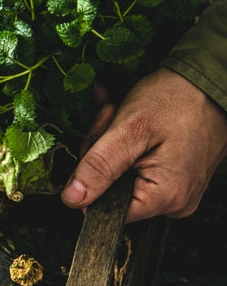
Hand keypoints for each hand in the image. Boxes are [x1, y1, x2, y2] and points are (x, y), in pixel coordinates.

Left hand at [61, 67, 226, 222]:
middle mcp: (174, 201)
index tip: (97, 143)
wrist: (212, 77)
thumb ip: (99, 167)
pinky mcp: (174, 174)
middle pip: (110, 190)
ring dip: (109, 141)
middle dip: (100, 151)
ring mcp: (176, 188)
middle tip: (109, 119)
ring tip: (118, 113)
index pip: (104, 208)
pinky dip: (122, 141)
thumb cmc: (179, 98)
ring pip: (119, 175)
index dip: (90, 177)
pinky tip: (122, 117)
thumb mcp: (129, 130)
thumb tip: (73, 199)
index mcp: (164, 197)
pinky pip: (135, 165)